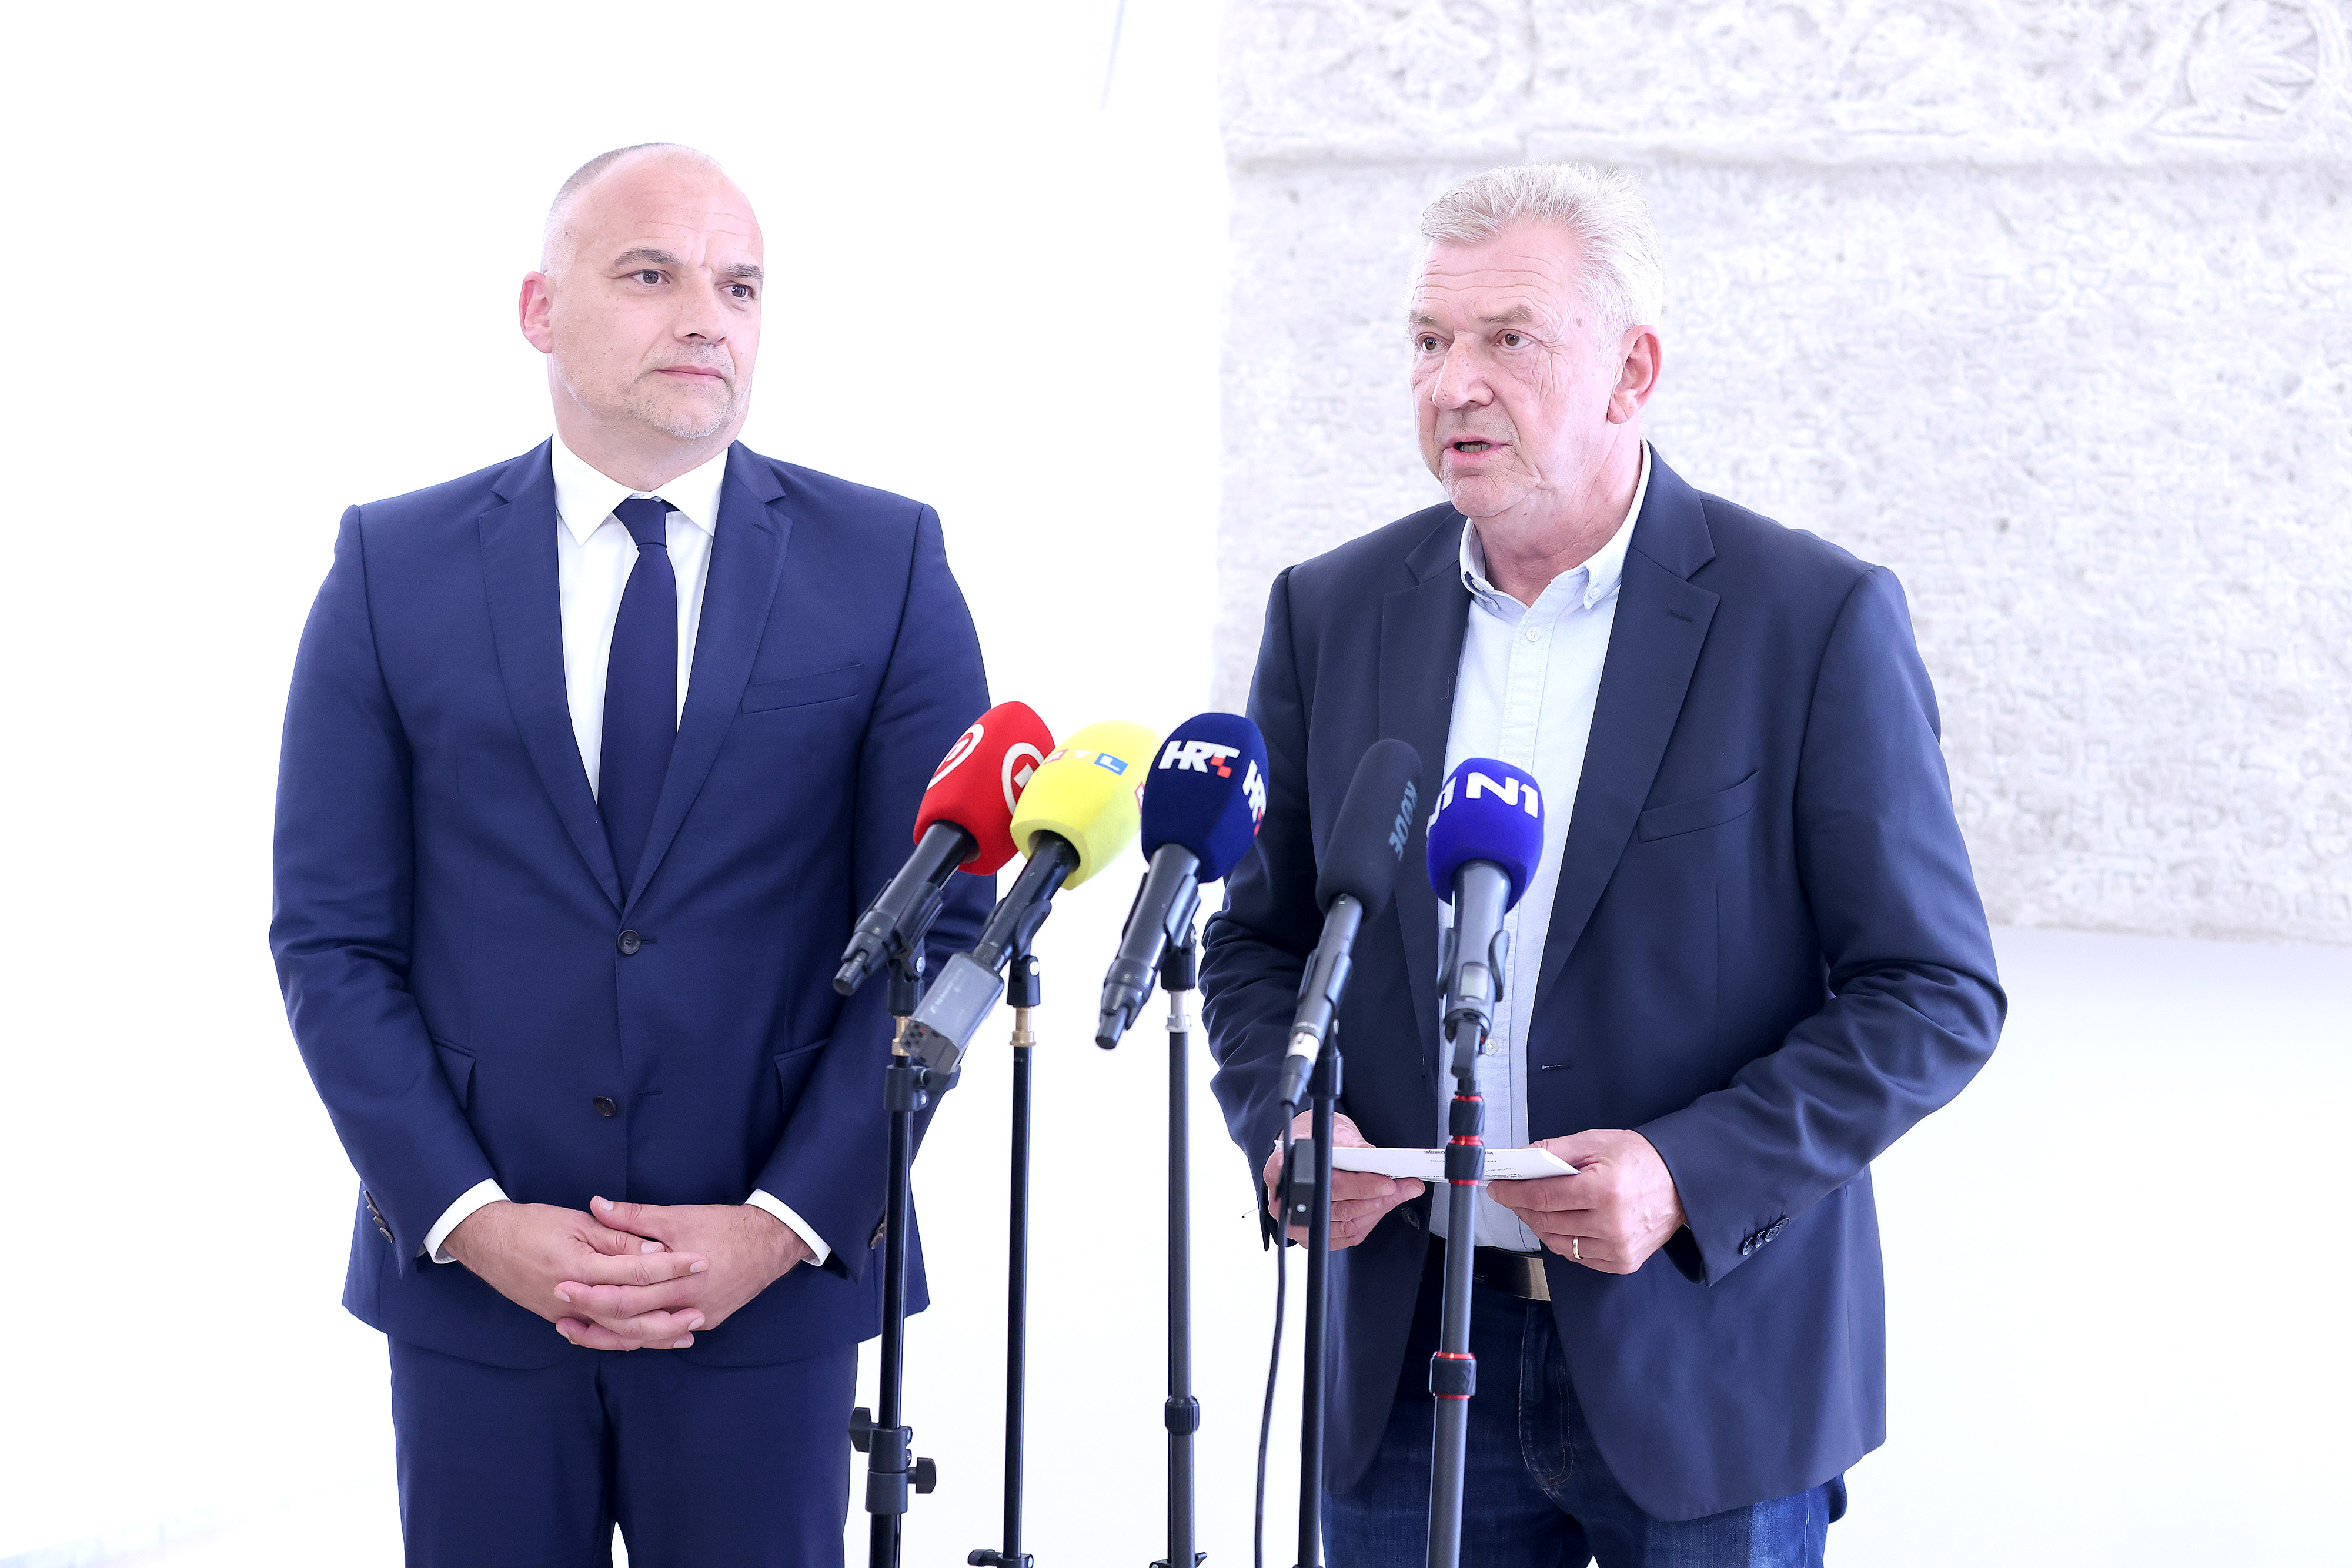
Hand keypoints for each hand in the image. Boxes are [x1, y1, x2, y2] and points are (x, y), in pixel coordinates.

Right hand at [443, 1200, 709, 1342]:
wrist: (487, 1241)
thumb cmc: (532, 1224)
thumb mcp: (577, 1222)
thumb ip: (616, 1238)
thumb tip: (654, 1252)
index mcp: (580, 1266)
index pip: (636, 1270)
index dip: (672, 1267)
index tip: (700, 1262)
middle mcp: (573, 1297)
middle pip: (629, 1314)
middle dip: (668, 1314)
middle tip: (700, 1312)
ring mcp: (564, 1313)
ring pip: (615, 1333)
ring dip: (653, 1335)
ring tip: (685, 1333)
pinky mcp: (559, 1319)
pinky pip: (597, 1337)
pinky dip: (624, 1341)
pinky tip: (647, 1340)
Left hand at [553, 1197, 812, 1350]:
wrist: (770, 1244)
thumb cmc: (724, 1226)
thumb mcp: (678, 1216)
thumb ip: (636, 1216)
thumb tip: (598, 1205)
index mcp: (679, 1280)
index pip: (625, 1296)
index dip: (591, 1294)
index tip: (562, 1287)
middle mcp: (687, 1307)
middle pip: (630, 1324)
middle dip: (592, 1319)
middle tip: (561, 1310)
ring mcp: (698, 1318)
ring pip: (645, 1338)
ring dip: (609, 1336)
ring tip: (577, 1331)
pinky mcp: (706, 1321)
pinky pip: (664, 1335)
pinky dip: (638, 1335)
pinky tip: (615, 1332)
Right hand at [1259, 1111, 1424, 1250]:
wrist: (1297, 1147)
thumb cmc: (1309, 1137)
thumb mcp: (1331, 1131)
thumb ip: (1353, 1148)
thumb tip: (1380, 1161)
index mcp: (1285, 1168)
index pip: (1331, 1184)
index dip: (1363, 1187)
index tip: (1389, 1184)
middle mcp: (1286, 1200)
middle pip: (1341, 1209)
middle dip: (1379, 1200)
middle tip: (1406, 1188)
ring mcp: (1295, 1223)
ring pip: (1345, 1226)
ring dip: (1377, 1211)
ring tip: (1397, 1195)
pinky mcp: (1309, 1236)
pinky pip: (1344, 1236)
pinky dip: (1366, 1223)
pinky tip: (1378, 1207)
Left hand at [1486, 1129, 1685, 1274]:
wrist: (1682, 1183)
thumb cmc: (1640, 1159)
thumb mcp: (1596, 1142)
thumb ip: (1554, 1150)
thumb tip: (1519, 1159)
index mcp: (1604, 1190)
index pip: (1543, 1196)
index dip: (1514, 1193)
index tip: (1497, 1188)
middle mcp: (1611, 1225)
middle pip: (1547, 1221)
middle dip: (1522, 1207)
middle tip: (1511, 1194)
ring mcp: (1618, 1248)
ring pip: (1558, 1242)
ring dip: (1540, 1224)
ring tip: (1535, 1206)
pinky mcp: (1622, 1262)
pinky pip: (1578, 1255)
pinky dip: (1563, 1239)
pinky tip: (1562, 1222)